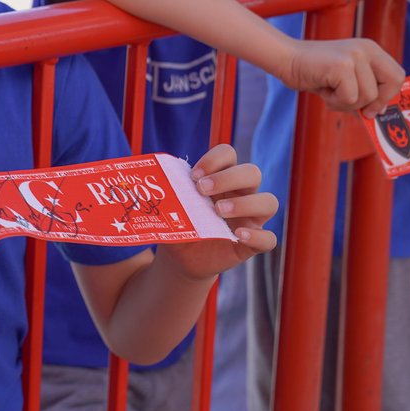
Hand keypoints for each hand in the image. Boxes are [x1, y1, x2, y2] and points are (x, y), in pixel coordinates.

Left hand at [160, 145, 277, 280]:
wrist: (180, 257)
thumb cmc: (177, 224)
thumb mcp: (169, 207)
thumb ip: (163, 194)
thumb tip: (140, 183)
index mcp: (220, 178)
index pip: (229, 154)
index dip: (215, 159)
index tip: (194, 175)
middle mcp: (241, 194)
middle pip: (252, 172)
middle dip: (228, 177)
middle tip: (202, 190)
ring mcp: (250, 219)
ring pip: (269, 202)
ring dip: (245, 203)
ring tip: (218, 211)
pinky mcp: (252, 244)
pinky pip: (269, 239)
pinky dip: (257, 236)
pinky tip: (237, 235)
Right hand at [281, 37, 402, 115]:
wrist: (284, 58)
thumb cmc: (312, 71)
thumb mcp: (345, 77)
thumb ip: (364, 88)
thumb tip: (379, 111)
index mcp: (370, 49)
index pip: (396, 75)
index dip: (388, 95)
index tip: (374, 108)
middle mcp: (366, 49)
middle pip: (391, 83)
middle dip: (376, 102)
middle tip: (361, 110)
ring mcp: (355, 56)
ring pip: (368, 96)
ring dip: (347, 103)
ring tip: (330, 92)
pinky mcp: (341, 66)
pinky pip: (349, 97)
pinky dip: (335, 102)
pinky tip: (323, 90)